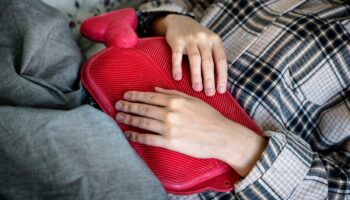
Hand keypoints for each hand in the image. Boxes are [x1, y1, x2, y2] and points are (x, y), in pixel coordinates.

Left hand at [115, 88, 266, 176]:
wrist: (221, 136)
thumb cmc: (210, 117)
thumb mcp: (193, 100)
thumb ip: (173, 94)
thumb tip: (156, 90)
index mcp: (175, 101)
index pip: (150, 97)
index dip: (135, 96)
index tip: (126, 96)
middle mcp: (170, 113)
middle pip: (143, 108)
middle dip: (128, 106)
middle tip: (117, 106)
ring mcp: (169, 128)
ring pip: (143, 122)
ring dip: (129, 119)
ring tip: (119, 118)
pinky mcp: (170, 142)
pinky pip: (148, 139)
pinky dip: (136, 136)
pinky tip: (129, 134)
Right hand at [150, 14, 227, 95]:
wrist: (180, 21)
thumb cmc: (197, 38)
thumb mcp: (209, 43)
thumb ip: (214, 57)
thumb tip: (219, 82)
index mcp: (215, 41)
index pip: (221, 60)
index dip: (222, 76)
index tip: (221, 90)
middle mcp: (204, 39)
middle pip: (208, 61)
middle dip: (209, 79)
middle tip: (209, 93)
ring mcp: (190, 39)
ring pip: (195, 59)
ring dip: (196, 75)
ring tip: (197, 89)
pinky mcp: (177, 41)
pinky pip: (177, 56)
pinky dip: (177, 67)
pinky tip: (178, 78)